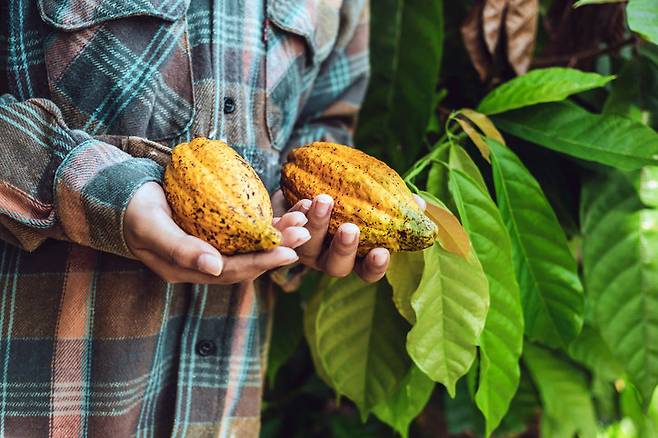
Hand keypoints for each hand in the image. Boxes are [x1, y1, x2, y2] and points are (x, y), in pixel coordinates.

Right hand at [124, 182, 310, 283]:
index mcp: (189, 269)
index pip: (231, 271)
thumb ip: (180, 249)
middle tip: (305, 232)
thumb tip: (214, 268)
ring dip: (278, 233)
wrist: (121, 195)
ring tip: (303, 218)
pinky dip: (267, 221)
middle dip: (277, 248)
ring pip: (250, 244)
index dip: (261, 263)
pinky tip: (287, 209)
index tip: (289, 252)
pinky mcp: (216, 228)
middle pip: (248, 260)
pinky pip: (246, 228)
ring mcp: (211, 245)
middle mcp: (204, 262)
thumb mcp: (151, 228)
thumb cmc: (132, 210)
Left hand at [271, 190, 425, 283]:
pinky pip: (285, 232)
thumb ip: (393, 202)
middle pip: (337, 266)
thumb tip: (420, 204)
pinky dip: (293, 216)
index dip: (375, 266)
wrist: (304, 179)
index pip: (367, 272)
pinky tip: (302, 199)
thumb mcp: (372, 196)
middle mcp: (328, 258)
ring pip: (308, 249)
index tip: (383, 251)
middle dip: (344, 248)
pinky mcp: (282, 234)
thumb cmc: (348, 194)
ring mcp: (303, 249)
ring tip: (323, 200)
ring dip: (316, 227)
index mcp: (355, 256)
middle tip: (349, 228)